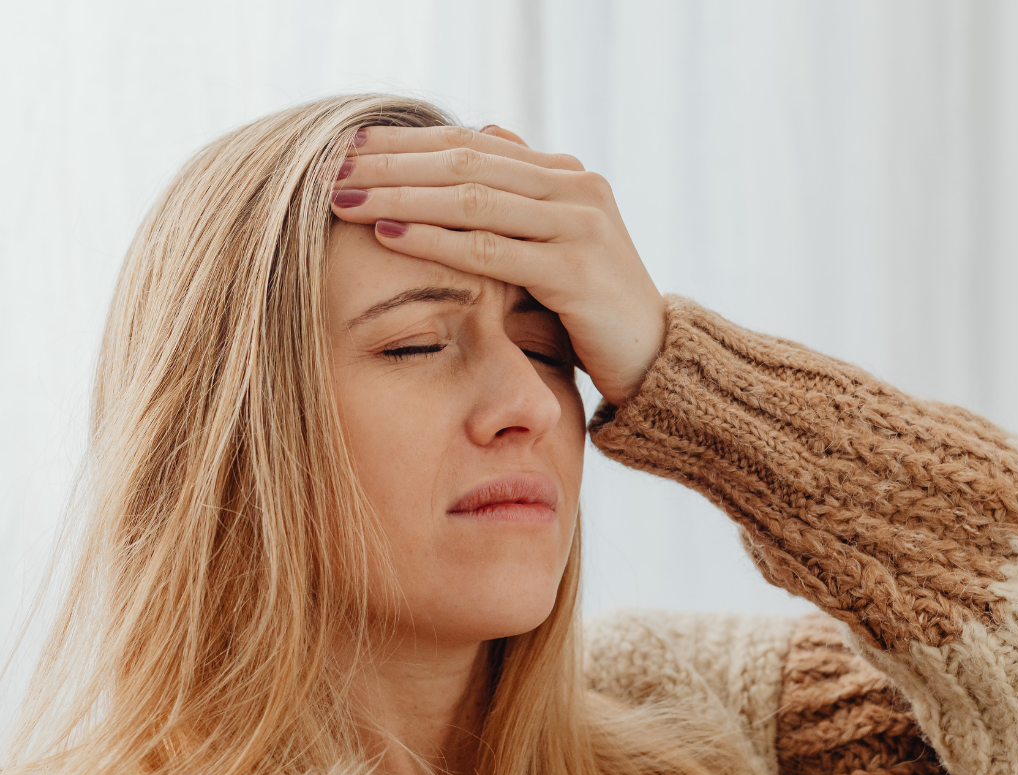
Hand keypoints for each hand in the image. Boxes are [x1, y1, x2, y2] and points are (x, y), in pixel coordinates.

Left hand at [331, 125, 666, 406]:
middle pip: (464, 163)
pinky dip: (435, 240)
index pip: (470, 144)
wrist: (655, 362)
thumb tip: (483, 136)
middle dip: (391, 164)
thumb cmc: (593, 312)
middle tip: (328, 168)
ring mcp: (580, 227)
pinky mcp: (576, 271)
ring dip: (401, 195)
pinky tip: (389, 235)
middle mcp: (576, 189)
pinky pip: (491, 250)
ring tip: (344, 198)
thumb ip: (523, 196)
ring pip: (472, 199)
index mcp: (566, 176)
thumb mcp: (557, 247)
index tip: (345, 149)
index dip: (405, 143)